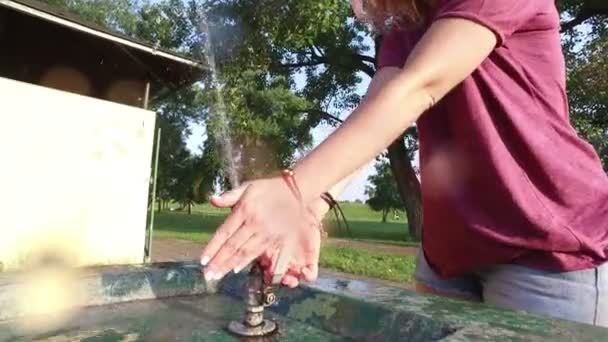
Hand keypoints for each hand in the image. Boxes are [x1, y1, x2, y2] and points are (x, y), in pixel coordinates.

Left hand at [200, 177, 320, 282]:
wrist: (297, 191)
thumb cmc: (269, 189)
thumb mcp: (249, 187)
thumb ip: (230, 196)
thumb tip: (212, 199)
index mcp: (244, 210)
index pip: (224, 233)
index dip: (213, 248)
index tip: (203, 261)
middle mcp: (253, 223)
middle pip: (232, 246)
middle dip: (218, 262)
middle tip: (207, 275)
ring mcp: (264, 232)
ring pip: (244, 252)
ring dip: (229, 265)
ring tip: (217, 275)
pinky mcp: (275, 238)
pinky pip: (257, 252)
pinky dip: (245, 261)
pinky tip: (236, 269)